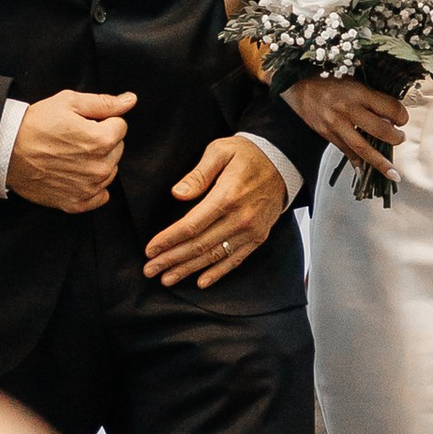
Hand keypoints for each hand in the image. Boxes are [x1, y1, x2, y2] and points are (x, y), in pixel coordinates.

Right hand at [7, 89, 135, 211]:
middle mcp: (100, 167)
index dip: (103, 120)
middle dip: (102, 141)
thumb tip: (130, 100)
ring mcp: (88, 188)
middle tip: (75, 137)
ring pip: (109, 170)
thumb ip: (104, 103)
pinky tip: (76, 174)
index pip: (120, 126)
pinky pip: (100, 196)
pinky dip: (92, 186)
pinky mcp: (75, 202)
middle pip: (117, 149)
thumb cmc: (35, 124)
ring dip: (97, 162)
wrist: (6, 150)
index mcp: (101, 140)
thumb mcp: (69, 102)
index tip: (84, 122)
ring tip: (71, 154)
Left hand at [144, 135, 289, 286]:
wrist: (282, 162)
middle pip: (199, 245)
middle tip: (150, 270)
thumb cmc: (248, 155)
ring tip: (167, 279)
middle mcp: (240, 218)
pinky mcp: (258, 237)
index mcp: (227, 196)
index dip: (169, 240)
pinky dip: (217, 273)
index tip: (151, 249)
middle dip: (171, 259)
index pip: (192, 225)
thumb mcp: (220, 151)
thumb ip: (198, 174)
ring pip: (214, 256)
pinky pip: (235, 259)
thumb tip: (178, 194)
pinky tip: (201, 282)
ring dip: (188, 270)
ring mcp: (251, 230)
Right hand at [287, 76, 408, 180]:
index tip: (402, 118)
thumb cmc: (327, 79)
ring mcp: (336, 125)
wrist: (298, 85)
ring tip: (393, 172)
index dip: (401, 115)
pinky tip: (364, 172)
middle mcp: (348, 110)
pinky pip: (346, 153)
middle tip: (400, 138)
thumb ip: (370, 96)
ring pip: (363, 149)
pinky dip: (357, 164)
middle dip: (395, 138)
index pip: (389, 108)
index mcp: (358, 92)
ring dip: (380, 162)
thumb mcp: (352, 80)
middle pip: (380, 130)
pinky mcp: (327, 135)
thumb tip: (390, 114)